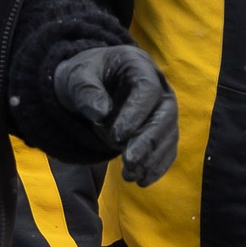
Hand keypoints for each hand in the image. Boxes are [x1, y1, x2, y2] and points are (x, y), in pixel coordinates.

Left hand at [54, 45, 177, 186]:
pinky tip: (142, 181)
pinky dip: (158, 166)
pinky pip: (167, 148)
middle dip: (149, 140)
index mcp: (138, 65)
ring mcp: (162, 108)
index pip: (148, 89)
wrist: (86, 86)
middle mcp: (158, 85)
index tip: (117, 136)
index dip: (137, 113)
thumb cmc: (83, 77)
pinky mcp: (161, 128)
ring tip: (131, 176)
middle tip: (129, 162)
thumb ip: (86, 91)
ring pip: (169, 133)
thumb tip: (101, 113)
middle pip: (166, 113)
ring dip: (153, 157)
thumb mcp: (75, 77)